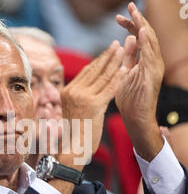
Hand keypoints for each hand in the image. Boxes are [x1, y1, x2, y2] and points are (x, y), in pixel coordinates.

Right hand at [60, 41, 123, 159]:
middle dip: (107, 56)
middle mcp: (73, 92)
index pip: (85, 72)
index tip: (107, 52)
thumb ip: (78, 98)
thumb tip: (88, 87)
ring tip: (123, 51)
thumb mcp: (73, 111)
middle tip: (117, 44)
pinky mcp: (93, 105)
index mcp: (67, 92)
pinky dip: (119, 78)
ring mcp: (83, 98)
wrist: (71, 149)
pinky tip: (126, 69)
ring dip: (115, 62)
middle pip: (94, 70)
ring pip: (102, 76)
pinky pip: (109, 88)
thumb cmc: (74, 134)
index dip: (98, 60)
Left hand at [115, 2, 164, 160]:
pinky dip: (146, 43)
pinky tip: (141, 32)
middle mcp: (153, 62)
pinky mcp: (152, 76)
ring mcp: (155, 69)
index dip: (131, 25)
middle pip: (148, 35)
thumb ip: (128, 57)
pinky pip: (150, 56)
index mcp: (146, 60)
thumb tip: (128, 38)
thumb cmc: (130, 99)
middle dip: (139, 19)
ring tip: (136, 14)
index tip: (118, 16)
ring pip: (151, 43)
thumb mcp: (125, 73)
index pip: (140, 37)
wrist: (135, 118)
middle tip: (129, 6)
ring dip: (144, 27)